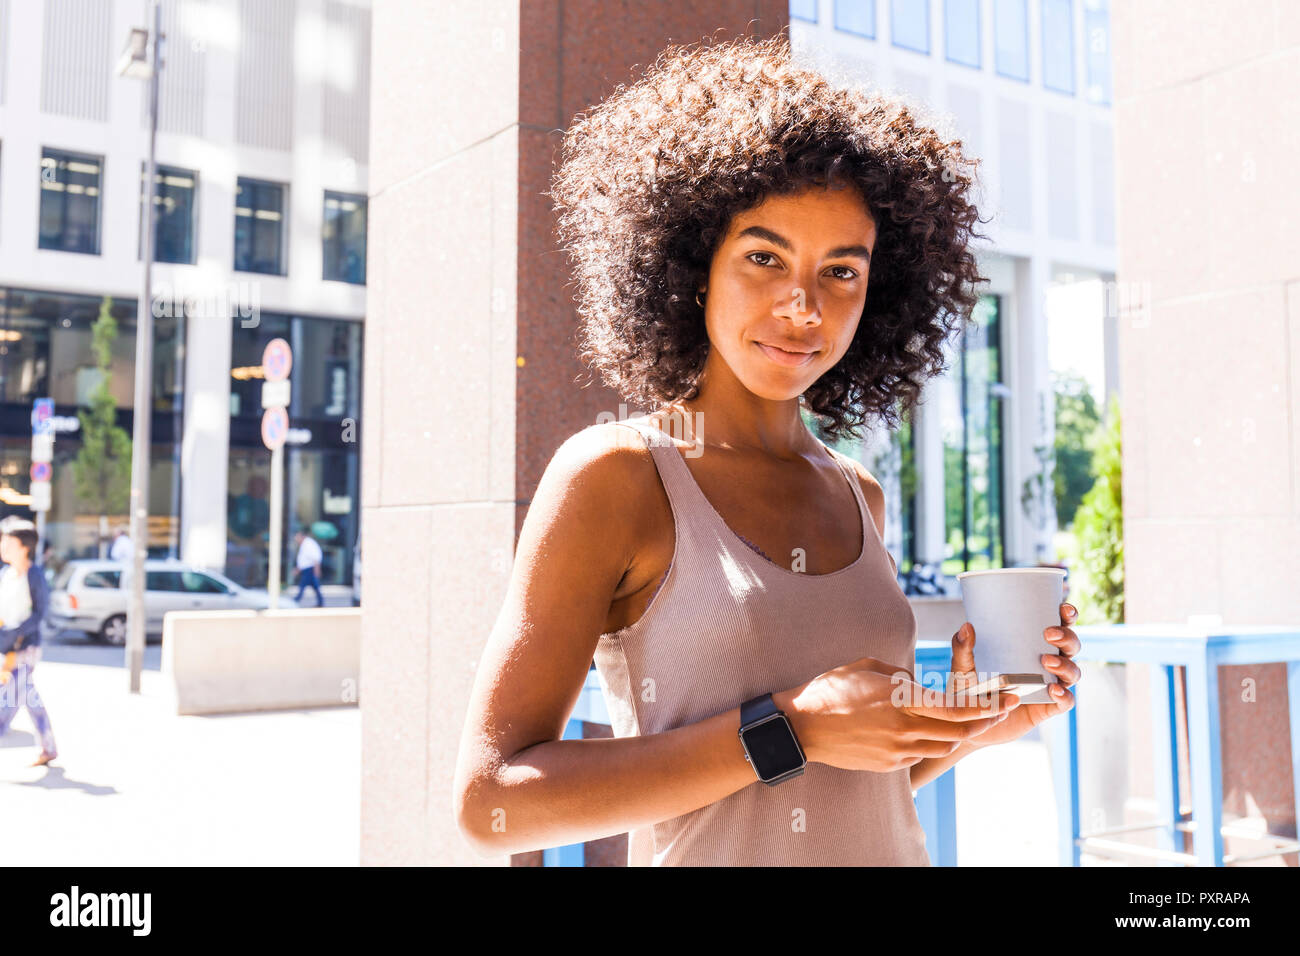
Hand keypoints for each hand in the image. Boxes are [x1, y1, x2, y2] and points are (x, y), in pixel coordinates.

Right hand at [782, 655, 1017, 772]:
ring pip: (944, 745)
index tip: (1007, 697)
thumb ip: (902, 677)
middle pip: (959, 731)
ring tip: (968, 720)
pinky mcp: (889, 764)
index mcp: (901, 700)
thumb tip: (919, 685)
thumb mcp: (868, 668)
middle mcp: (904, 728)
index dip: (987, 705)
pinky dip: (932, 742)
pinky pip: (921, 754)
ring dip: (960, 733)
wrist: (802, 727)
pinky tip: (929, 731)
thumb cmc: (832, 689)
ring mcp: (897, 750)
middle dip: (984, 720)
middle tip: (999, 709)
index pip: (956, 708)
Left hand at [949, 603, 1080, 749]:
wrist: (968, 724)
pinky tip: (1052, 689)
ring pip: (1073, 672)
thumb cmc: (968, 689)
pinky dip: (1064, 695)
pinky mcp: (1047, 708)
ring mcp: (1049, 686)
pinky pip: (1065, 701)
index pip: (1057, 626)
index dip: (1067, 616)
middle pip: (1071, 646)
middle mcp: (1046, 663)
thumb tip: (967, 626)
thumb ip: (963, 648)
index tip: (1063, 608)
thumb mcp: (962, 667)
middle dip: (1067, 636)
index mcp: (1031, 646)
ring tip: (1047, 661)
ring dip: (1065, 664)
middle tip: (1048, 633)